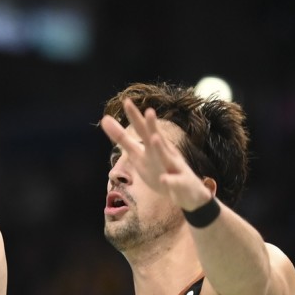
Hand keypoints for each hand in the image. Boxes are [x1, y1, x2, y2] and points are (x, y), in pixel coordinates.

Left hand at [99, 99, 213, 210]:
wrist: (189, 193)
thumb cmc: (162, 168)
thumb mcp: (139, 154)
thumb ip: (123, 139)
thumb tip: (104, 119)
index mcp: (153, 146)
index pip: (142, 129)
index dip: (135, 117)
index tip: (126, 101)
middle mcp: (164, 153)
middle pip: (156, 138)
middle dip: (152, 126)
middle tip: (149, 111)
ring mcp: (174, 168)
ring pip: (167, 158)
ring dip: (161, 148)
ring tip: (155, 138)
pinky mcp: (180, 183)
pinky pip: (174, 182)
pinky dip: (170, 180)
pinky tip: (164, 179)